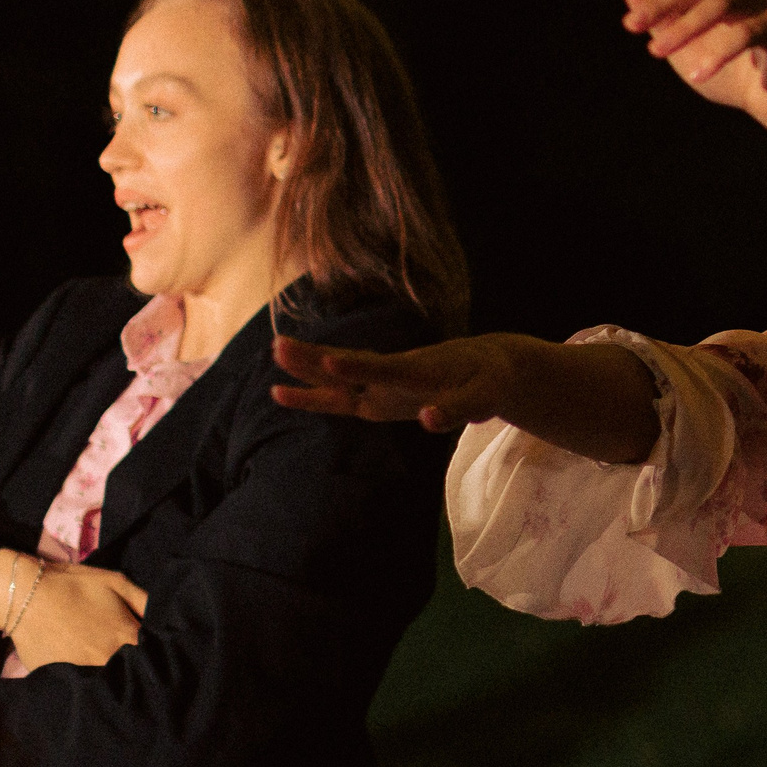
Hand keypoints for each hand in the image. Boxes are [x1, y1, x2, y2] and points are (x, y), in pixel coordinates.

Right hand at [12, 562, 149, 669]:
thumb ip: (145, 602)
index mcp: (126, 636)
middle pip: (129, 669)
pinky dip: (81, 678)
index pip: (152, 653)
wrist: (25, 596)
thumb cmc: (74, 585)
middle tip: (125, 656)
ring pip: (105, 680)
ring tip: (101, 664)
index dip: (151, 650)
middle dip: (131, 664)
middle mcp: (108, 658)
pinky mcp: (60, 678)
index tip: (148, 648)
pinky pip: (77, 683)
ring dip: (108, 675)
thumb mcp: (118, 583)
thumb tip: (161, 619)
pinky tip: (78, 667)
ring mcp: (83, 672)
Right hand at [271, 332, 530, 432]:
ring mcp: (384, 384)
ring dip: (308, 366)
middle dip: (316, 358)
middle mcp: (395, 373)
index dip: (359, 368)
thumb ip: (457, 409)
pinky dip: (313, 394)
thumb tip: (427, 420)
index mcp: (421, 370)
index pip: (385, 368)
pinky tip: (281, 392)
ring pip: (339, 376)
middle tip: (280, 346)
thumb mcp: (485, 397)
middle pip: (350, 365)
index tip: (330, 361)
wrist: (492, 366)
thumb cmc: (490, 381)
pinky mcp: (378, 396)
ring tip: (275, 351)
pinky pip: (340, 396)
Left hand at [619, 0, 766, 126]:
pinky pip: (747, 34)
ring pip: (718, 6)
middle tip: (631, 27)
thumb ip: (659, 19)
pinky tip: (700, 74)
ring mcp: (766, 4)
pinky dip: (719, 54)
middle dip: (659, 3)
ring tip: (658, 53)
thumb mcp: (682, 51)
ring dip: (683, 30)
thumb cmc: (728, 75)